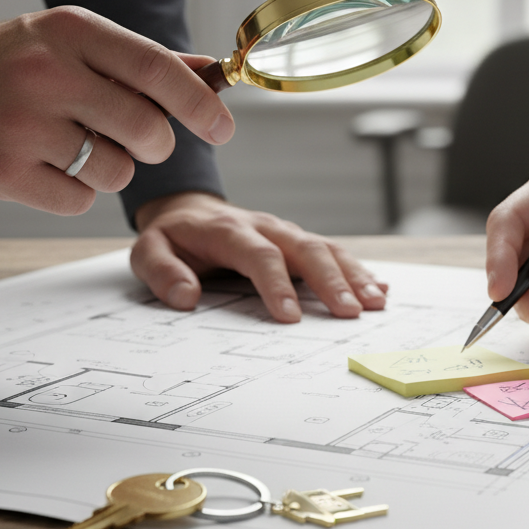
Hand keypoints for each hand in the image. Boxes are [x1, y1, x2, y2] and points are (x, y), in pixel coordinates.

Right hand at [0, 9, 234, 213]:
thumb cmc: (24, 60)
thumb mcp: (80, 41)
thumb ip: (146, 61)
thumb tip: (214, 74)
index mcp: (72, 32)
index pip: (157, 70)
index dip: (199, 104)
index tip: (222, 128)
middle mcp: (45, 75)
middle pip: (146, 131)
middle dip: (157, 144)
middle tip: (140, 138)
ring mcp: (20, 126)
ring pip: (117, 172)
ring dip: (113, 167)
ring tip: (79, 144)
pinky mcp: (2, 172)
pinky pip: (81, 201)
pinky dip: (78, 190)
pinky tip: (50, 163)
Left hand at [132, 191, 388, 321]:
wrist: (190, 211)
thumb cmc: (173, 238)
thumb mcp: (149, 251)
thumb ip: (162, 272)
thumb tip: (185, 297)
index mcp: (229, 230)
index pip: (258, 255)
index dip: (275, 284)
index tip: (290, 317)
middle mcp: (266, 227)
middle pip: (305, 248)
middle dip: (330, 280)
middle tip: (350, 312)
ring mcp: (287, 233)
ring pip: (326, 248)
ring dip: (353, 275)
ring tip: (375, 302)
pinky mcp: (299, 242)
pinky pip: (333, 252)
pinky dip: (358, 270)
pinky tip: (380, 288)